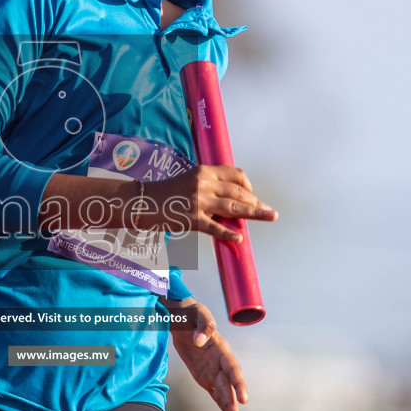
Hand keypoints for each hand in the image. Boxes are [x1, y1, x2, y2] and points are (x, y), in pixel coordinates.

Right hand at [143, 165, 276, 242]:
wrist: (142, 201)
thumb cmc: (165, 193)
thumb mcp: (189, 180)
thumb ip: (208, 185)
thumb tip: (228, 198)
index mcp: (204, 172)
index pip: (235, 175)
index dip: (248, 186)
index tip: (253, 195)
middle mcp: (204, 184)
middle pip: (239, 192)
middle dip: (255, 202)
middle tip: (267, 211)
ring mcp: (199, 202)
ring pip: (233, 208)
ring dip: (255, 213)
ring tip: (269, 217)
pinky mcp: (192, 219)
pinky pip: (215, 228)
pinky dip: (228, 233)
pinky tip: (239, 238)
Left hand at [163, 296, 248, 410]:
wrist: (181, 319)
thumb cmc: (192, 314)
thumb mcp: (198, 314)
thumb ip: (204, 326)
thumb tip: (201, 341)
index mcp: (222, 350)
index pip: (233, 369)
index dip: (239, 384)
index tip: (244, 398)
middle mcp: (221, 364)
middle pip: (230, 387)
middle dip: (234, 404)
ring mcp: (214, 372)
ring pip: (225, 394)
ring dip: (231, 410)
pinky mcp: (206, 378)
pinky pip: (216, 395)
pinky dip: (223, 407)